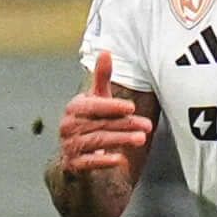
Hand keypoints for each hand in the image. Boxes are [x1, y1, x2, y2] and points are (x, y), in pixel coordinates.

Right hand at [60, 51, 152, 171]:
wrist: (76, 153)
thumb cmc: (91, 121)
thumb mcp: (97, 99)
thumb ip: (102, 78)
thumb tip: (106, 51)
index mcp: (74, 108)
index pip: (92, 105)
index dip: (111, 106)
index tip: (131, 108)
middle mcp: (68, 126)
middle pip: (100, 123)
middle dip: (126, 124)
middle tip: (147, 125)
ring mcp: (70, 146)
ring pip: (98, 141)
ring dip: (120, 139)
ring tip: (140, 139)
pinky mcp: (74, 165)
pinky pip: (88, 163)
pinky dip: (103, 161)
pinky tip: (119, 159)